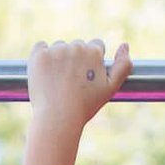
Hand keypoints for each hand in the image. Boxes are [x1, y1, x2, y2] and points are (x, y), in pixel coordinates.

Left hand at [21, 39, 132, 164]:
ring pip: (58, 47)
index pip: (94, 46)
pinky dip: (41, 57)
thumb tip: (125, 45)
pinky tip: (44, 73)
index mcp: (94, 51)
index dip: (90, 64)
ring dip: (58, 59)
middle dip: (74, 60)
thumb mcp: (110, 89)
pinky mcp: (39, 56)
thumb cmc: (84, 107)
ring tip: (57, 83)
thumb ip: (123, 66)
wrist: (58, 119)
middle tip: (69, 84)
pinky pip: (40, 47)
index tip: (84, 78)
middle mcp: (76, 46)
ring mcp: (56, 50)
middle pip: (76, 46)